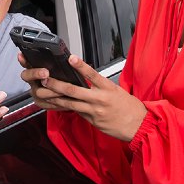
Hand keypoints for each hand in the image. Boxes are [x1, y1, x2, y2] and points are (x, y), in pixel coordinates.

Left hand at [22, 54, 145, 141]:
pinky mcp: (92, 120)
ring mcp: (94, 111)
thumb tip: (86, 78)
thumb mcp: (116, 90)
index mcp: (108, 88)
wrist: (138, 125)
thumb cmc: (129, 106)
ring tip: (45, 91)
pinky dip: (65, 107)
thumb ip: (100, 85)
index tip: (71, 58)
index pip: (92, 74)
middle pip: (74, 90)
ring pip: (70, 103)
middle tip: (46, 79)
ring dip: (55, 97)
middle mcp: (100, 99)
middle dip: (57, 84)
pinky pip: (75, 112)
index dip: (81, 66)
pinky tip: (55, 104)